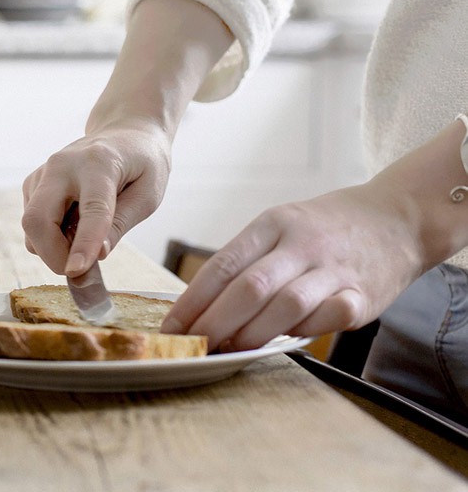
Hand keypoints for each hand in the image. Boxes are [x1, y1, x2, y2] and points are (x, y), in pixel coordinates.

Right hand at [22, 116, 171, 275]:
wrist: (124, 132)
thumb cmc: (141, 162)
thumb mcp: (148, 194)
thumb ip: (122, 223)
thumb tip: (98, 255)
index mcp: (99, 163)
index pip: (90, 210)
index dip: (83, 244)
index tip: (76, 272)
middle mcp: (62, 165)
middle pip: (38, 219)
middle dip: (52, 255)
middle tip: (78, 271)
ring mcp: (43, 173)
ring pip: (30, 225)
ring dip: (52, 248)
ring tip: (84, 240)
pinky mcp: (33, 184)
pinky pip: (32, 223)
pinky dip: (49, 236)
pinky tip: (72, 226)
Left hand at [160, 181, 425, 351]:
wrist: (396, 217)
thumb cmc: (323, 229)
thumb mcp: (280, 227)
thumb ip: (248, 263)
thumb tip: (204, 310)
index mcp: (272, 224)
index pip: (222, 266)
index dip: (192, 302)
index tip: (171, 328)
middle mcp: (300, 244)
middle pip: (248, 289)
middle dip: (214, 323)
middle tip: (193, 346)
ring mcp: (333, 269)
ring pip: (285, 306)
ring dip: (252, 334)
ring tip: (230, 349)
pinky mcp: (362, 295)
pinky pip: (328, 318)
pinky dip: (303, 333)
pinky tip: (287, 341)